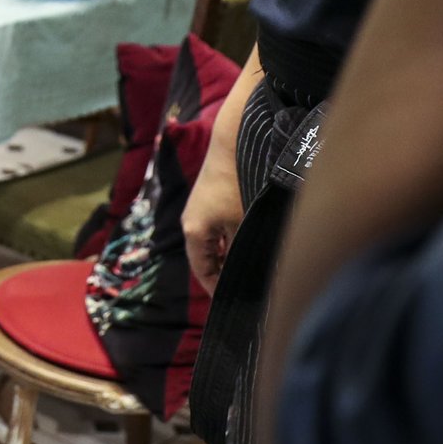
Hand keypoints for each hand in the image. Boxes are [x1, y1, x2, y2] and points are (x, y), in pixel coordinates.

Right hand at [183, 140, 245, 291]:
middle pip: (206, 258)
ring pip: (213, 243)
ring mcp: (199, 210)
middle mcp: (191, 223)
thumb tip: (248, 273)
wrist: (233, 143)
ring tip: (251, 264)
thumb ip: (241, 251)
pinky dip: (229, 239)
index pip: (202, 271)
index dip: (217, 288)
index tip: (234, 300)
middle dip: (224, 272)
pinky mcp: (209, 198)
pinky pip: (216, 228)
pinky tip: (248, 239)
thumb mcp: (242, 224)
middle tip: (247, 285)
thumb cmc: (237, 186)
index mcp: (193, 233)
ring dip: (228, 254)